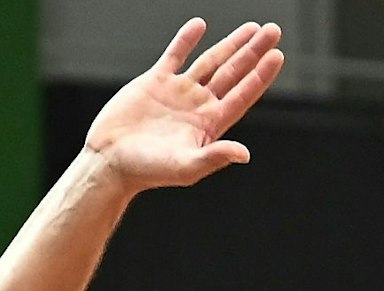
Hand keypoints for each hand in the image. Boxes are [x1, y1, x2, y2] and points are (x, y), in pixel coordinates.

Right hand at [86, 20, 284, 191]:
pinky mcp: (154, 82)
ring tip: (252, 28)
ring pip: (210, 61)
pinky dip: (186, 40)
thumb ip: (213, 158)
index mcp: (208, 124)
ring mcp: (177, 92)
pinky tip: (200, 25)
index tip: (276, 56)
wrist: (108, 161)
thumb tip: (244, 154)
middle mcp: (197, 105)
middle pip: (233, 73)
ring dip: (230, 44)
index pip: (242, 94)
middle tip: (273, 31)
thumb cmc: (145, 171)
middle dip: (253, 52)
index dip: (260, 76)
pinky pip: (174, 55)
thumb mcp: (184, 168)